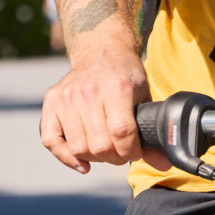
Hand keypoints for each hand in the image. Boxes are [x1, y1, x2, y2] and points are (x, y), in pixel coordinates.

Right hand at [40, 57, 159, 173]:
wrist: (100, 51)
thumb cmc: (124, 76)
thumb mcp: (144, 96)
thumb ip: (152, 130)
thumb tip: (163, 164)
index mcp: (117, 88)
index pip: (121, 133)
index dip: (130, 151)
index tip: (134, 152)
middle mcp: (89, 92)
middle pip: (100, 145)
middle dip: (115, 158)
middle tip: (121, 153)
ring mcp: (67, 97)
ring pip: (78, 148)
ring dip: (94, 158)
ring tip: (104, 150)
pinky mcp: (51, 102)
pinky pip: (51, 141)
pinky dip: (65, 157)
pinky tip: (80, 162)